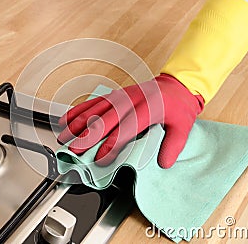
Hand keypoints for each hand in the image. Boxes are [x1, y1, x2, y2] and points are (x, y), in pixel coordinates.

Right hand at [57, 74, 203, 167]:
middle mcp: (131, 100)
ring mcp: (121, 96)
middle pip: (105, 118)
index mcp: (149, 107)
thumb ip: (173, 145)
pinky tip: (66, 119)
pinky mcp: (115, 95)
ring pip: (95, 109)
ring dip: (78, 123)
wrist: (176, 85)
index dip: (113, 144)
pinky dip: (78, 110)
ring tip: (64, 137)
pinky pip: (94, 102)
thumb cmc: (178, 106)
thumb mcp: (184, 127)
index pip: (127, 127)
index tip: (101, 158)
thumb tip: (164, 163)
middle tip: (75, 151)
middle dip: (88, 136)